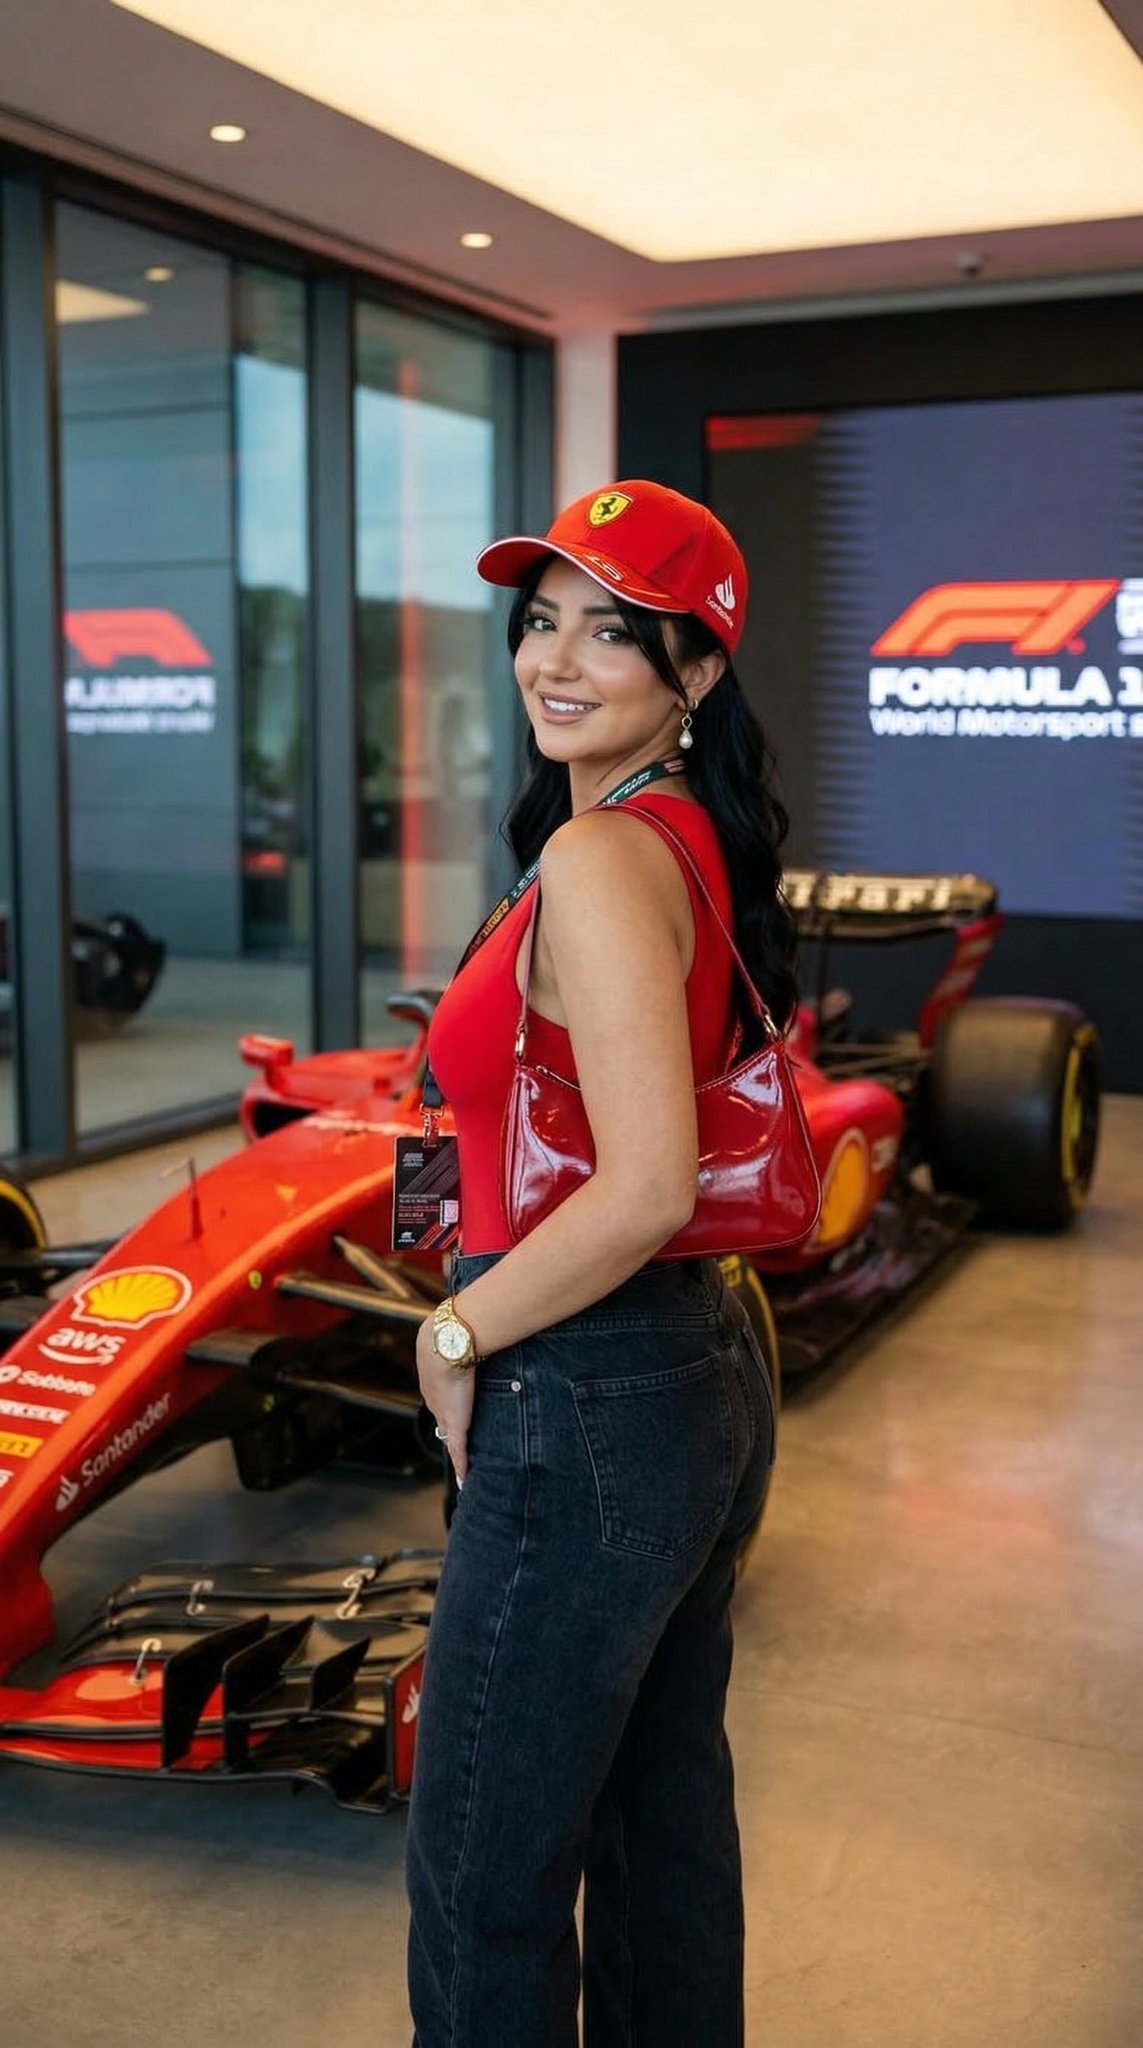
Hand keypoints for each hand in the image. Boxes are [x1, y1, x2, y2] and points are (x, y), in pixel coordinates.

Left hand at [416, 1317, 475, 1485]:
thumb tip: (489, 1308)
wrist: (446, 1341)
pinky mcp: (455, 1424)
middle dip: (449, 1430)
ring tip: (463, 1466)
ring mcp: (444, 1413)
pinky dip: (462, 1467)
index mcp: (436, 1378)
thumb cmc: (457, 1329)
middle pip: (443, 1420)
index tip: (455, 1409)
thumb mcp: (463, 1329)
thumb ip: (477, 1327)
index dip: (449, 1404)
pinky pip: (458, 1452)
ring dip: (457, 1452)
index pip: (442, 1396)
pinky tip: (465, 1482)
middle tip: (459, 1444)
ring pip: (450, 1438)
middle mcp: (436, 1398)